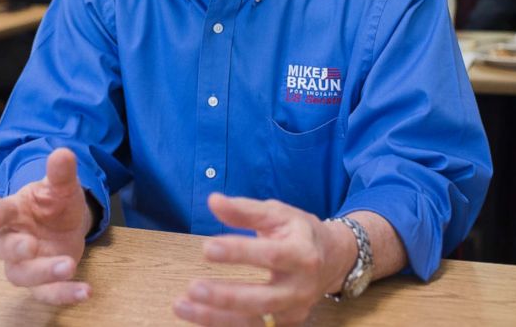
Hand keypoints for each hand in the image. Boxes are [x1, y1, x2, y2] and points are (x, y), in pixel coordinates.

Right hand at [0, 148, 93, 303]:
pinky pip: (47, 293)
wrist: (67, 220)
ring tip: (68, 265)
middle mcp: (13, 239)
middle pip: (0, 248)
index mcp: (13, 211)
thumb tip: (63, 153)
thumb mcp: (63, 186)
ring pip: (21, 275)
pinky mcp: (42, 281)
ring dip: (43, 274)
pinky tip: (85, 291)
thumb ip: (61, 173)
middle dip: (14, 249)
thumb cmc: (55, 202)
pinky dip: (64, 294)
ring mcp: (26, 263)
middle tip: (31, 246)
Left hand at [172, 194, 356, 325]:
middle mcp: (301, 287)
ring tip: (182, 306)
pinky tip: (197, 317)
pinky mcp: (286, 324)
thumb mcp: (277, 213)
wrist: (333, 259)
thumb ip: (245, 210)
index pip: (270, 256)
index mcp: (303, 254)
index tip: (206, 247)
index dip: (238, 253)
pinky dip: (222, 325)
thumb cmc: (298, 232)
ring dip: (215, 318)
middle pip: (262, 299)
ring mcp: (294, 310)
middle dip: (225, 296)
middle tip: (193, 288)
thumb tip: (213, 201)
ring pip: (254, 322)